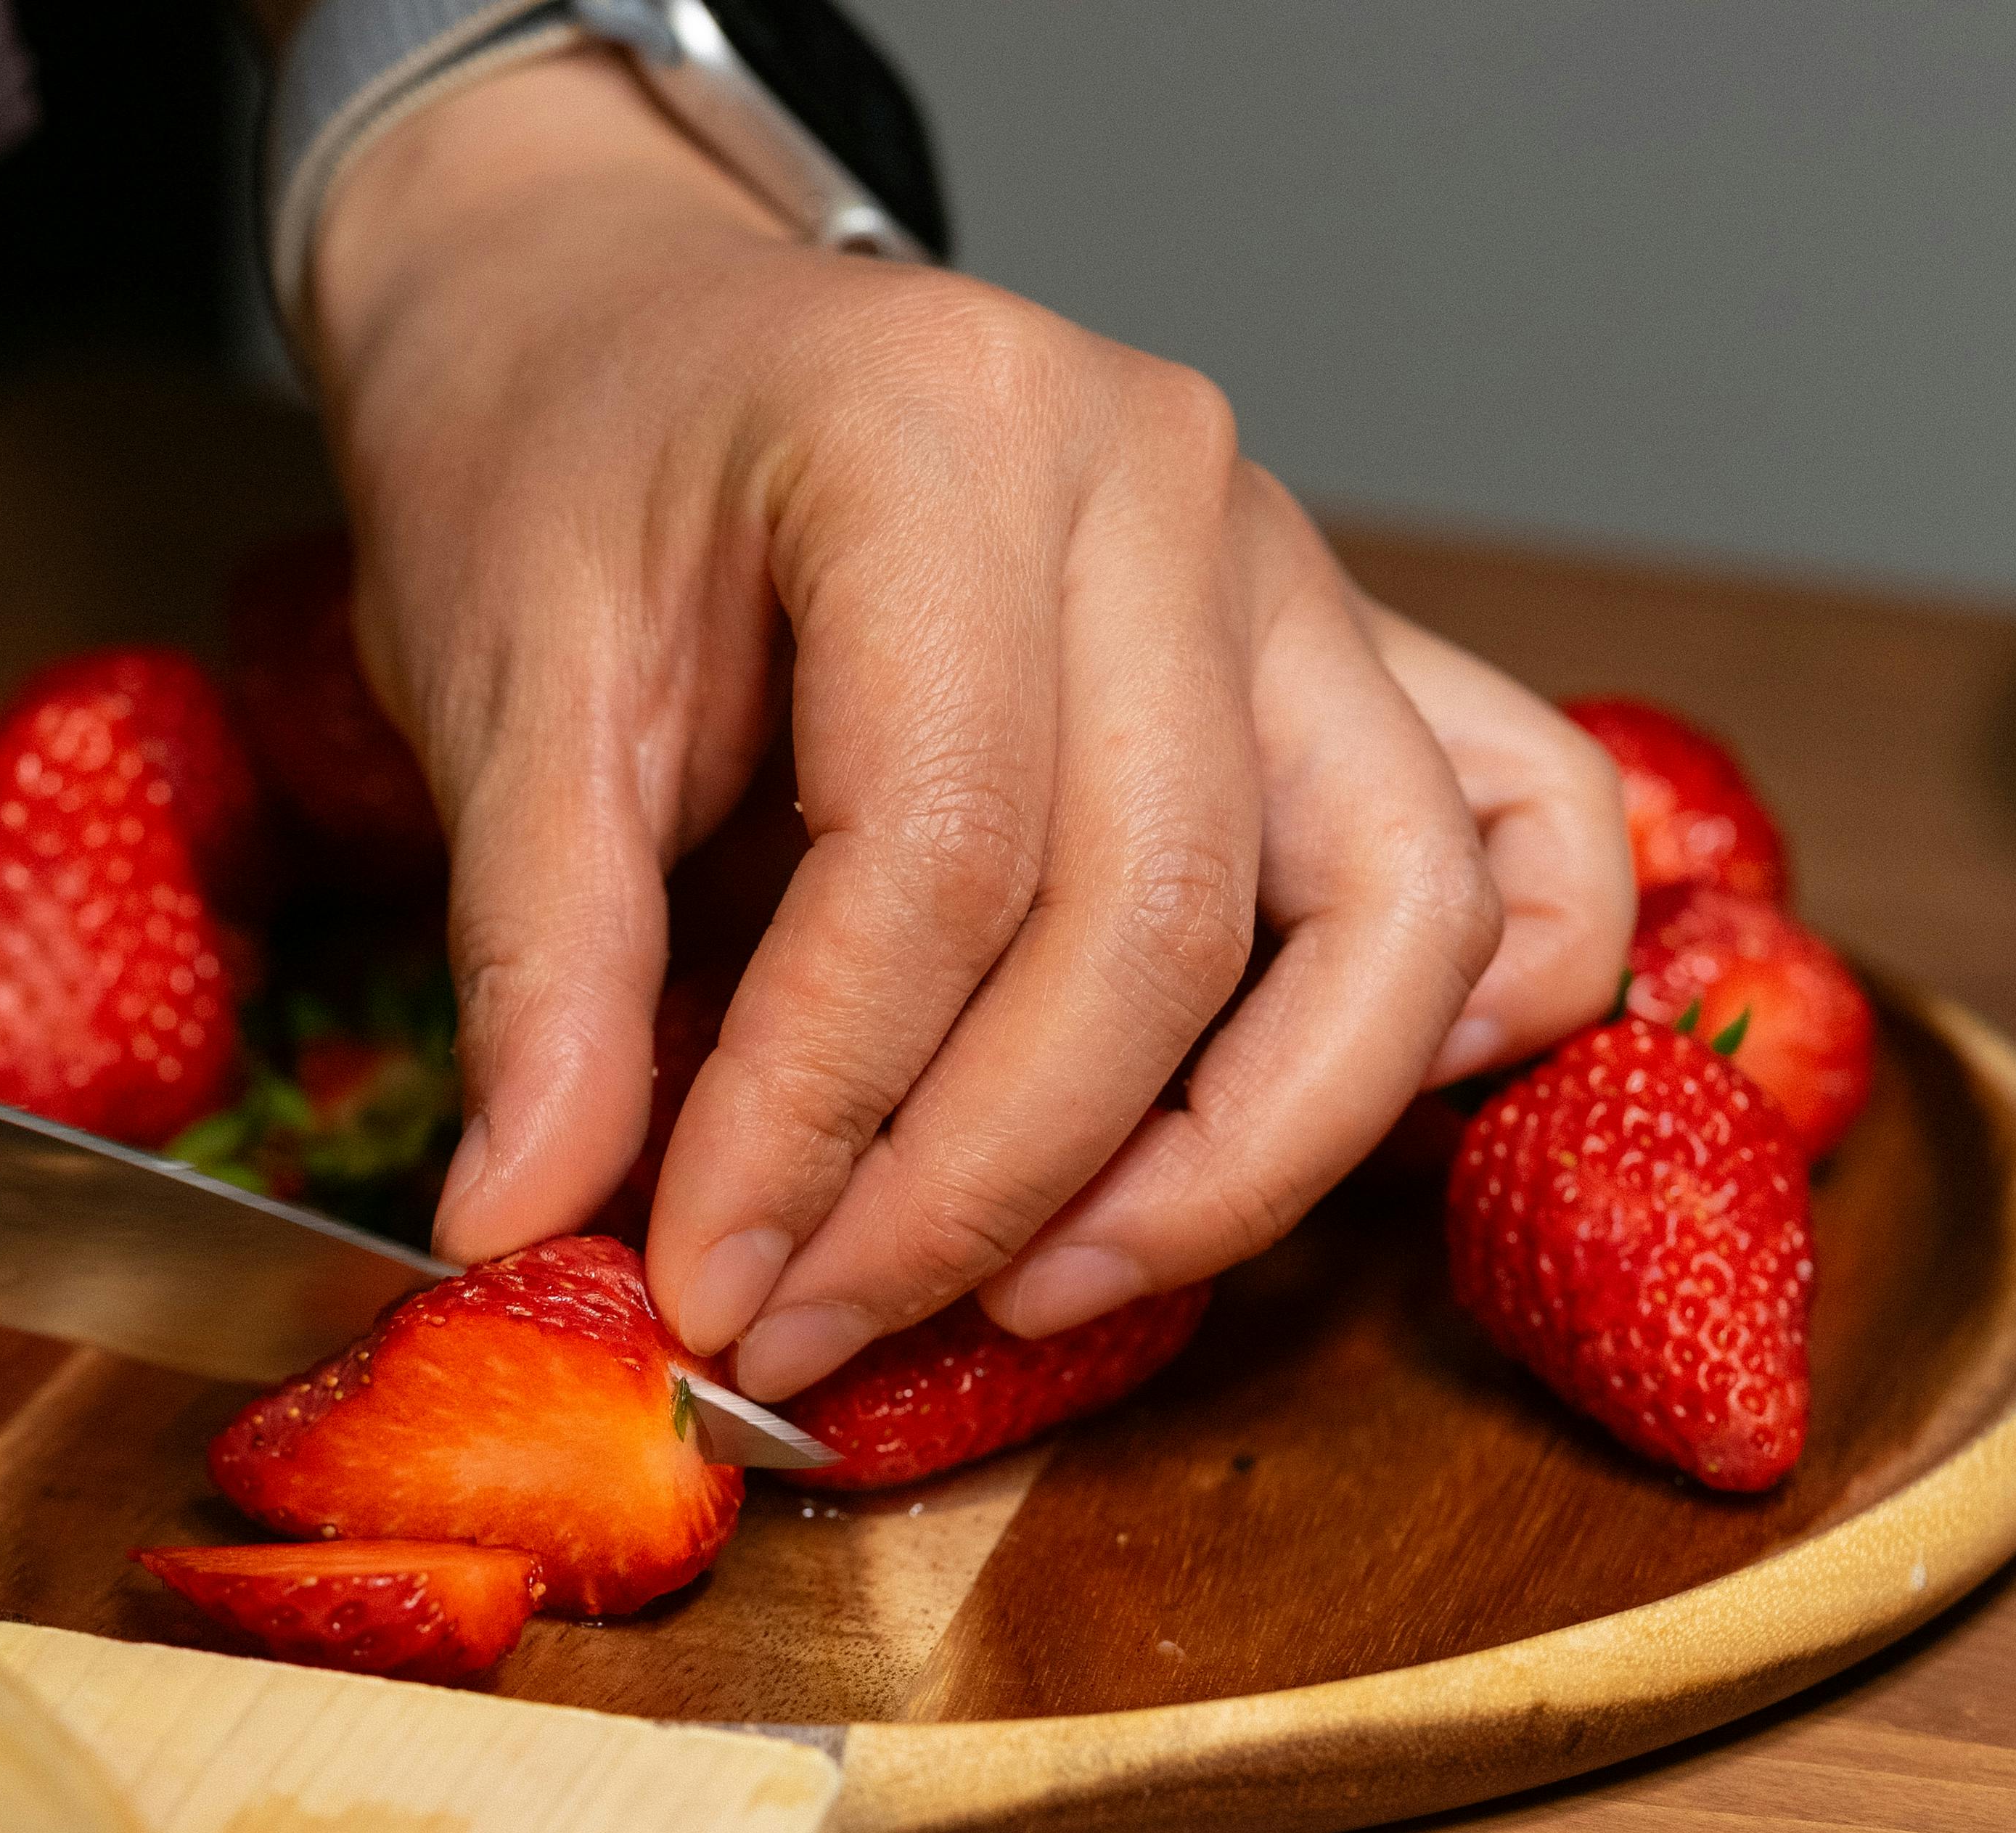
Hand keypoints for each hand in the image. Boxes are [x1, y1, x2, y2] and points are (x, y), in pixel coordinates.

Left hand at [304, 50, 1631, 1399]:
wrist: (625, 320)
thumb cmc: (568, 470)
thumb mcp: (495, 694)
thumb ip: (538, 967)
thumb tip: (526, 1224)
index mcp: (940, 433)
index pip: (937, 856)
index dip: (819, 1120)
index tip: (705, 1282)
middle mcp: (1164, 481)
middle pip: (1161, 920)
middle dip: (980, 1190)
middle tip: (807, 1329)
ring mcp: (1290, 565)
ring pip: (1398, 919)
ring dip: (1233, 1164)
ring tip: (1030, 1287)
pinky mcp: (1346, 656)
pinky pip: (1519, 847)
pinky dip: (1437, 1027)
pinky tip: (1255, 1141)